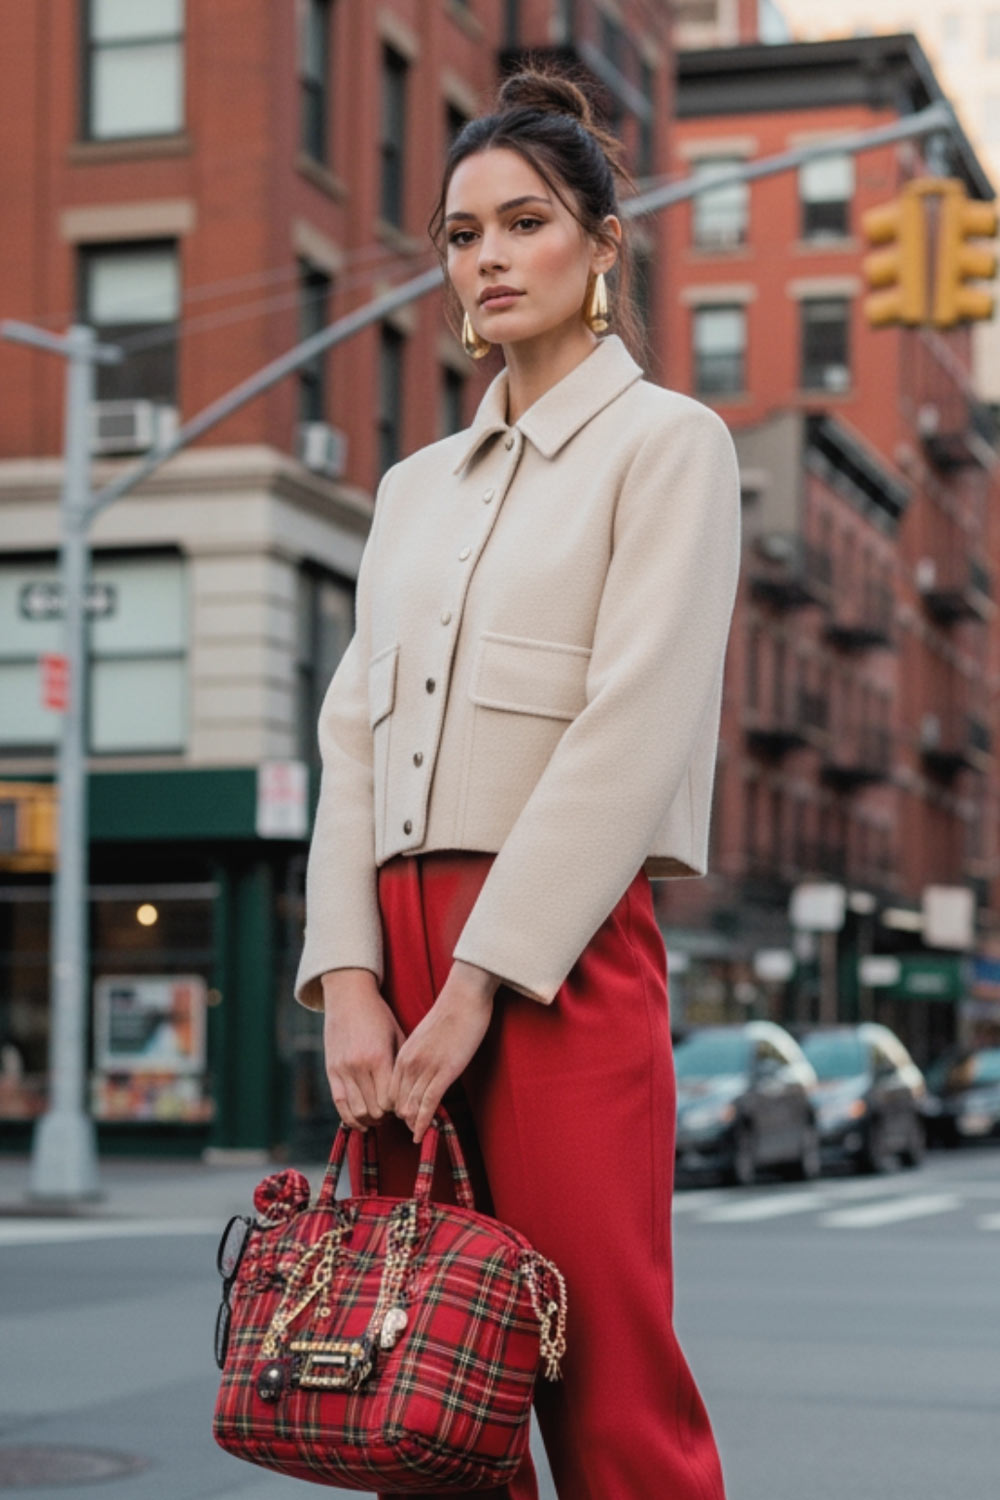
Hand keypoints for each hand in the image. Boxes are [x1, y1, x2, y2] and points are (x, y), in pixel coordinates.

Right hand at [322, 969, 406, 1130]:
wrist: (348, 996)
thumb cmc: (378, 1015)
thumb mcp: (397, 1035)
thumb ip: (402, 1064)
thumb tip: (412, 1091)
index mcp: (379, 1057)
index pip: (390, 1101)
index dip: (399, 1108)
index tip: (405, 1105)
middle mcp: (359, 1066)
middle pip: (374, 1110)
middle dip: (386, 1117)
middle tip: (394, 1113)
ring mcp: (342, 1069)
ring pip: (356, 1111)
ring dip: (369, 1119)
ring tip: (379, 1117)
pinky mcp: (331, 1071)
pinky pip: (339, 1103)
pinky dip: (350, 1117)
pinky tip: (361, 1119)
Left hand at [389, 961, 499, 1143]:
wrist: (465, 996)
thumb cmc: (450, 1014)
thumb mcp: (426, 1038)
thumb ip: (419, 1055)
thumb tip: (422, 1072)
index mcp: (402, 1054)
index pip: (390, 1091)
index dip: (395, 1107)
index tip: (403, 1117)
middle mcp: (409, 1063)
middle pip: (397, 1102)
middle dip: (402, 1120)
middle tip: (411, 1131)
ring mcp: (426, 1068)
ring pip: (410, 1107)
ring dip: (413, 1124)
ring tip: (418, 1135)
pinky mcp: (445, 1072)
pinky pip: (428, 1104)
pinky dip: (423, 1123)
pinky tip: (422, 1135)